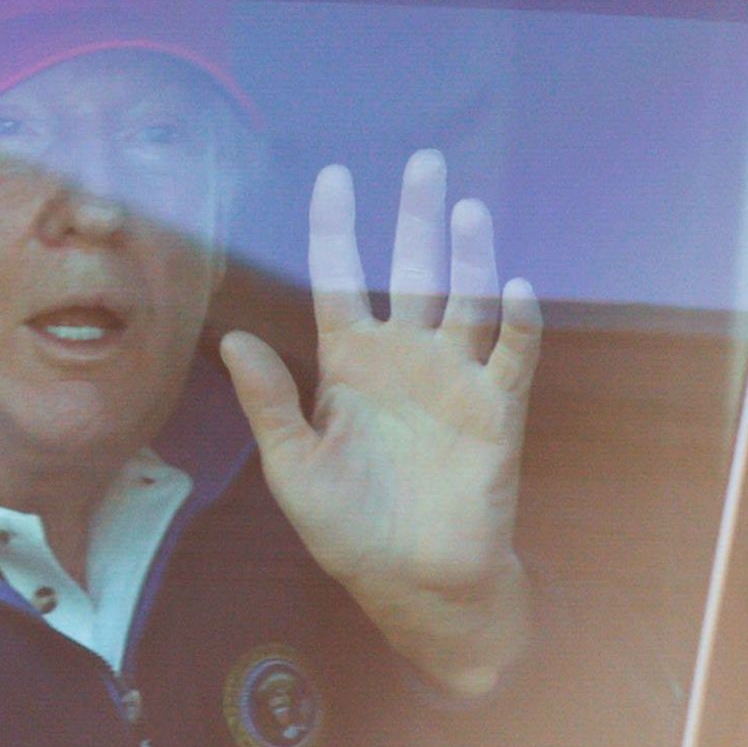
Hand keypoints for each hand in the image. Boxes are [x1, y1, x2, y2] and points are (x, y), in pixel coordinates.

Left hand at [220, 150, 540, 697]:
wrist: (413, 584)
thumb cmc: (348, 529)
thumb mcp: (292, 467)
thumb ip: (268, 403)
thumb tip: (231, 338)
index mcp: (349, 365)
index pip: (342, 280)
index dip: (337, 229)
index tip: (334, 177)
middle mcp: (404, 359)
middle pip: (413, 272)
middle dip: (417, 218)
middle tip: (426, 162)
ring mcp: (453, 380)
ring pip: (465, 302)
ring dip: (469, 257)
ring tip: (466, 211)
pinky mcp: (495, 411)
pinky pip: (510, 356)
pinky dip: (516, 321)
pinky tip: (514, 285)